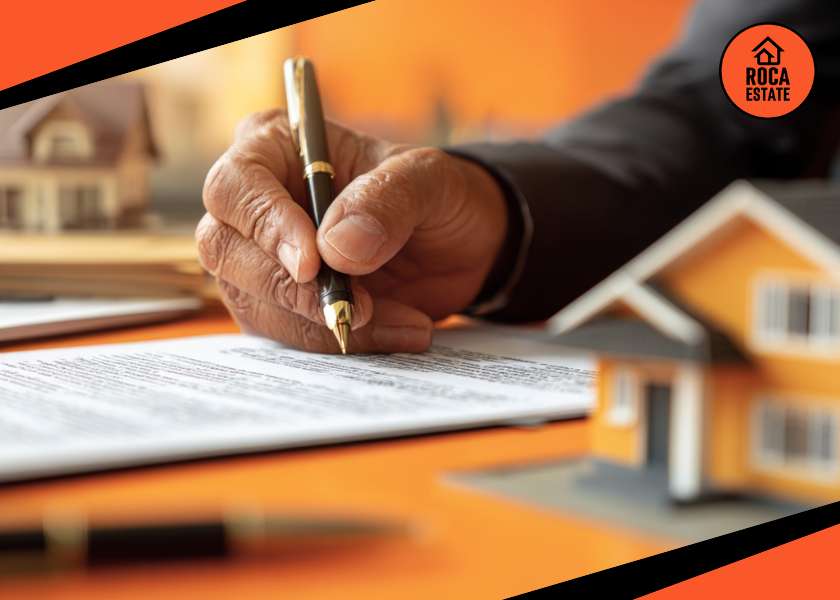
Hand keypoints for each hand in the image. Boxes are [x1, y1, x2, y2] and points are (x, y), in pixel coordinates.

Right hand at [196, 110, 506, 352]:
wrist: (459, 244)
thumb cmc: (434, 194)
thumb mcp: (429, 181)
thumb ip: (386, 201)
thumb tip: (334, 247)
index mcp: (276, 148)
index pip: (236, 185)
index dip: (265, 225)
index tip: (311, 263)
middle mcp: (255, 204)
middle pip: (225, 249)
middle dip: (290, 289)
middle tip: (360, 307)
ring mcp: (260, 259)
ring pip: (255, 302)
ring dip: (325, 323)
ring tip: (402, 321)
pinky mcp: (280, 306)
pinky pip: (288, 335)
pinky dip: (341, 341)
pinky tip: (398, 330)